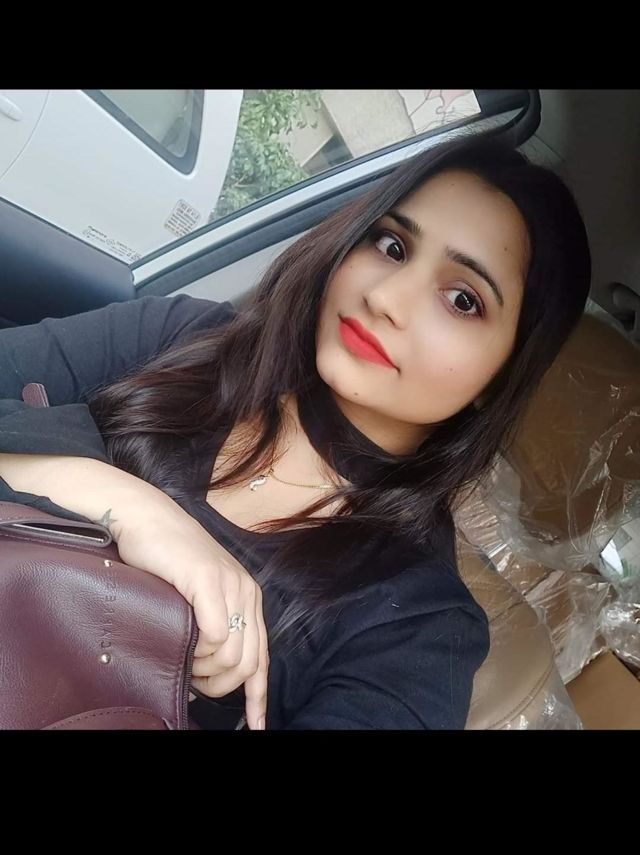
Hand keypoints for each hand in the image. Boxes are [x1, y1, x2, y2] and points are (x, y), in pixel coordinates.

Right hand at [114, 494, 268, 729]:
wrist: (146, 518)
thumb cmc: (164, 559)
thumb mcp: (198, 596)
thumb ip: (211, 625)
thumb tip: (207, 672)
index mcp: (248, 598)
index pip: (262, 657)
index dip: (258, 697)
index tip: (255, 726)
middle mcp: (246, 593)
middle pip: (248, 664)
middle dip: (220, 686)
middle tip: (192, 680)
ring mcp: (230, 586)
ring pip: (233, 656)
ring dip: (205, 669)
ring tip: (183, 657)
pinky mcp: (209, 581)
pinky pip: (215, 635)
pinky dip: (198, 650)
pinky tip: (182, 643)